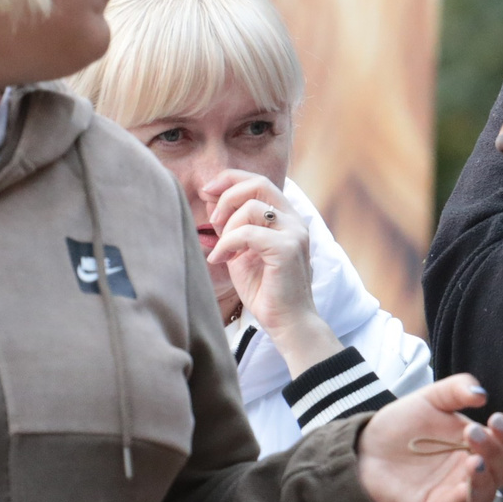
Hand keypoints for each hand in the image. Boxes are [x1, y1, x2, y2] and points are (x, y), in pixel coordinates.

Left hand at [202, 172, 339, 372]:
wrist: (287, 322)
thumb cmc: (265, 291)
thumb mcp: (242, 252)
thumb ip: (233, 228)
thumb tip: (212, 203)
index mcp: (286, 219)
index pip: (259, 182)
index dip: (231, 179)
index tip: (208, 191)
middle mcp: (295, 221)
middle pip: (258, 183)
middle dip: (227, 193)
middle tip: (211, 219)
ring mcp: (294, 233)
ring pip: (251, 207)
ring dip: (226, 227)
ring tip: (220, 250)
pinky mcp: (287, 249)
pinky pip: (247, 233)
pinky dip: (227, 244)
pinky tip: (220, 260)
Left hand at [356, 376, 502, 501]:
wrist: (365, 450)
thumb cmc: (401, 427)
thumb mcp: (429, 398)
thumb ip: (455, 389)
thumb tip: (482, 394)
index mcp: (479, 443)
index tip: (498, 420)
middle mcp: (474, 469)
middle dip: (497, 450)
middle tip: (473, 432)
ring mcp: (458, 492)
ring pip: (490, 492)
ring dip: (487, 474)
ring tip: (472, 457)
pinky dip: (469, 495)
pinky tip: (465, 477)